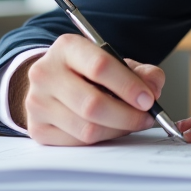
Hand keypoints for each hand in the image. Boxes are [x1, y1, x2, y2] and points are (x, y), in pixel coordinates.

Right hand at [11, 34, 165, 145]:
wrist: (52, 81)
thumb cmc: (87, 71)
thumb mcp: (115, 61)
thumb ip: (141, 71)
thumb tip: (154, 88)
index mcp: (67, 47)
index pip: (99, 67)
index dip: (128, 86)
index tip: (148, 99)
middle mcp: (46, 73)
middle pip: (92, 104)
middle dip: (127, 115)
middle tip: (146, 117)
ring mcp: (37, 103)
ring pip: (86, 128)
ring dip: (118, 130)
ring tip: (132, 123)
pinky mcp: (37, 129)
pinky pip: (78, 143)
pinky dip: (102, 139)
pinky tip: (111, 129)